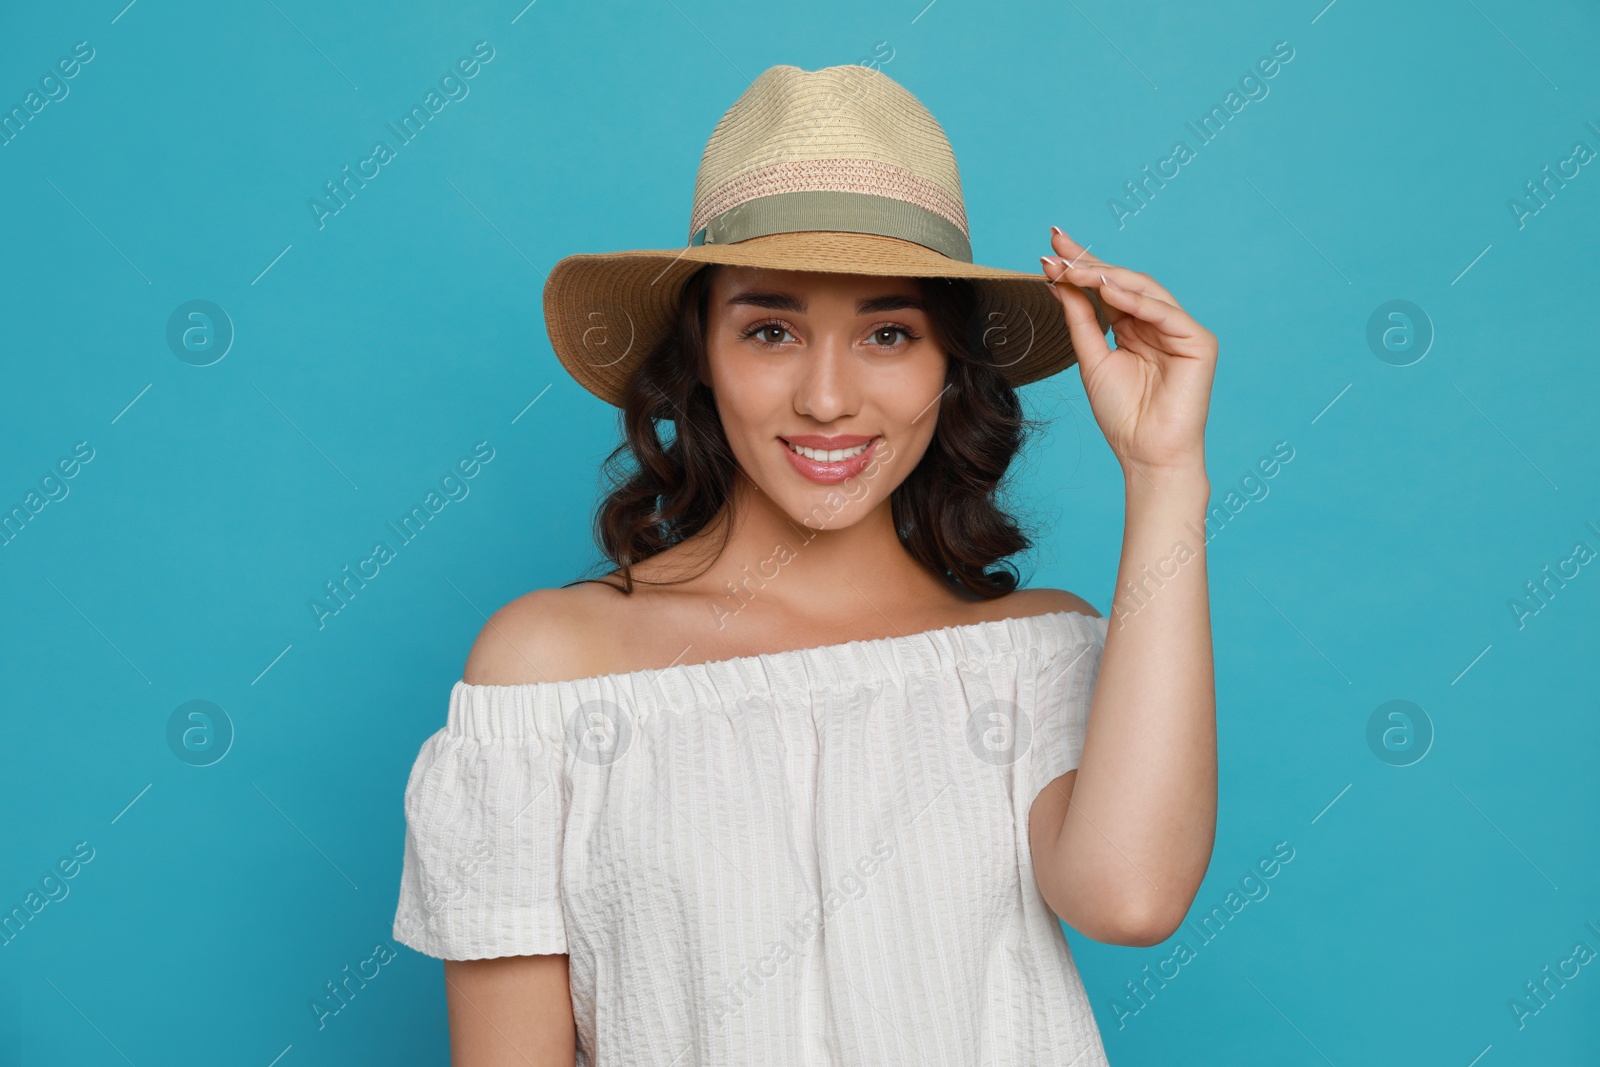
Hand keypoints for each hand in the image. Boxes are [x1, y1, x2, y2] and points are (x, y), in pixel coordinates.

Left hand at [1040, 228, 1216, 486]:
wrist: (1147, 454)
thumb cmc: (1123, 415)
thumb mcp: (1091, 360)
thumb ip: (1080, 320)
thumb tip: (1058, 281)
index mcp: (1135, 326)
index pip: (1106, 288)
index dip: (1080, 266)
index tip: (1049, 248)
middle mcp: (1158, 323)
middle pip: (1123, 281)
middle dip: (1089, 262)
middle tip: (1056, 245)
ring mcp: (1180, 330)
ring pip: (1143, 290)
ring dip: (1106, 277)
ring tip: (1073, 268)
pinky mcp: (1199, 342)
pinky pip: (1165, 313)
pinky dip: (1135, 301)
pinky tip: (1107, 290)